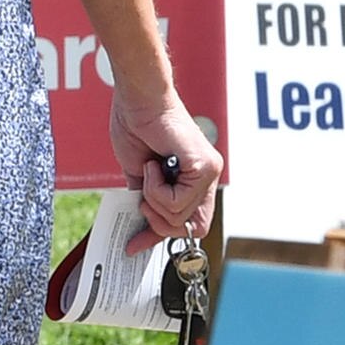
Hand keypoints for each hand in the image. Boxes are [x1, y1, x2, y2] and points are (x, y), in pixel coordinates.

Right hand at [109, 84, 219, 246]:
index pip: (191, 224)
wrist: (138, 101)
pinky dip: (156, 189)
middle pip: (191, 228)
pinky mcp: (204, 167)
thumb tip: (141, 231)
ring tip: (149, 171)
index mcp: (195, 179)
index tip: (135, 243)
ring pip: (180, 217)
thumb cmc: (137, 127)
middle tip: (144, 201)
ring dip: (154, 199)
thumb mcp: (140, 177)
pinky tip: (153, 165)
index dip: (162, 236)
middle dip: (159, 222)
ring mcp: (209, 172)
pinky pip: (178, 202)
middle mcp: (208, 176)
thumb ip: (147, 202)